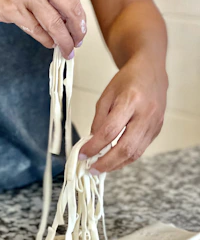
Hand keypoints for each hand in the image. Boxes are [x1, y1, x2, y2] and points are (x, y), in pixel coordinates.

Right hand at [0, 0, 86, 58]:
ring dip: (63, 40)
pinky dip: (45, 39)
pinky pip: (36, 29)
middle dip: (77, 30)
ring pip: (54, 23)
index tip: (80, 29)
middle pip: (69, 9)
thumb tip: (66, 16)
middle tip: (77, 43)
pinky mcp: (12, 8)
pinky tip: (49, 44)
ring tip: (66, 50)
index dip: (79, 16)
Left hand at [80, 53, 167, 171]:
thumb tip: (92, 143)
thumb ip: (99, 120)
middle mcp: (146, 114)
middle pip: (125, 147)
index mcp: (131, 101)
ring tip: (100, 168)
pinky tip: (113, 161)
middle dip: (106, 163)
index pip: (110, 131)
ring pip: (135, 153)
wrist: (151, 71)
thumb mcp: (106, 95)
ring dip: (116, 164)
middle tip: (91, 169)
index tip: (82, 154)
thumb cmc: (128, 81)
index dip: (94, 146)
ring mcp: (154, 123)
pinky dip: (125, 158)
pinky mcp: (157, 130)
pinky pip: (140, 150)